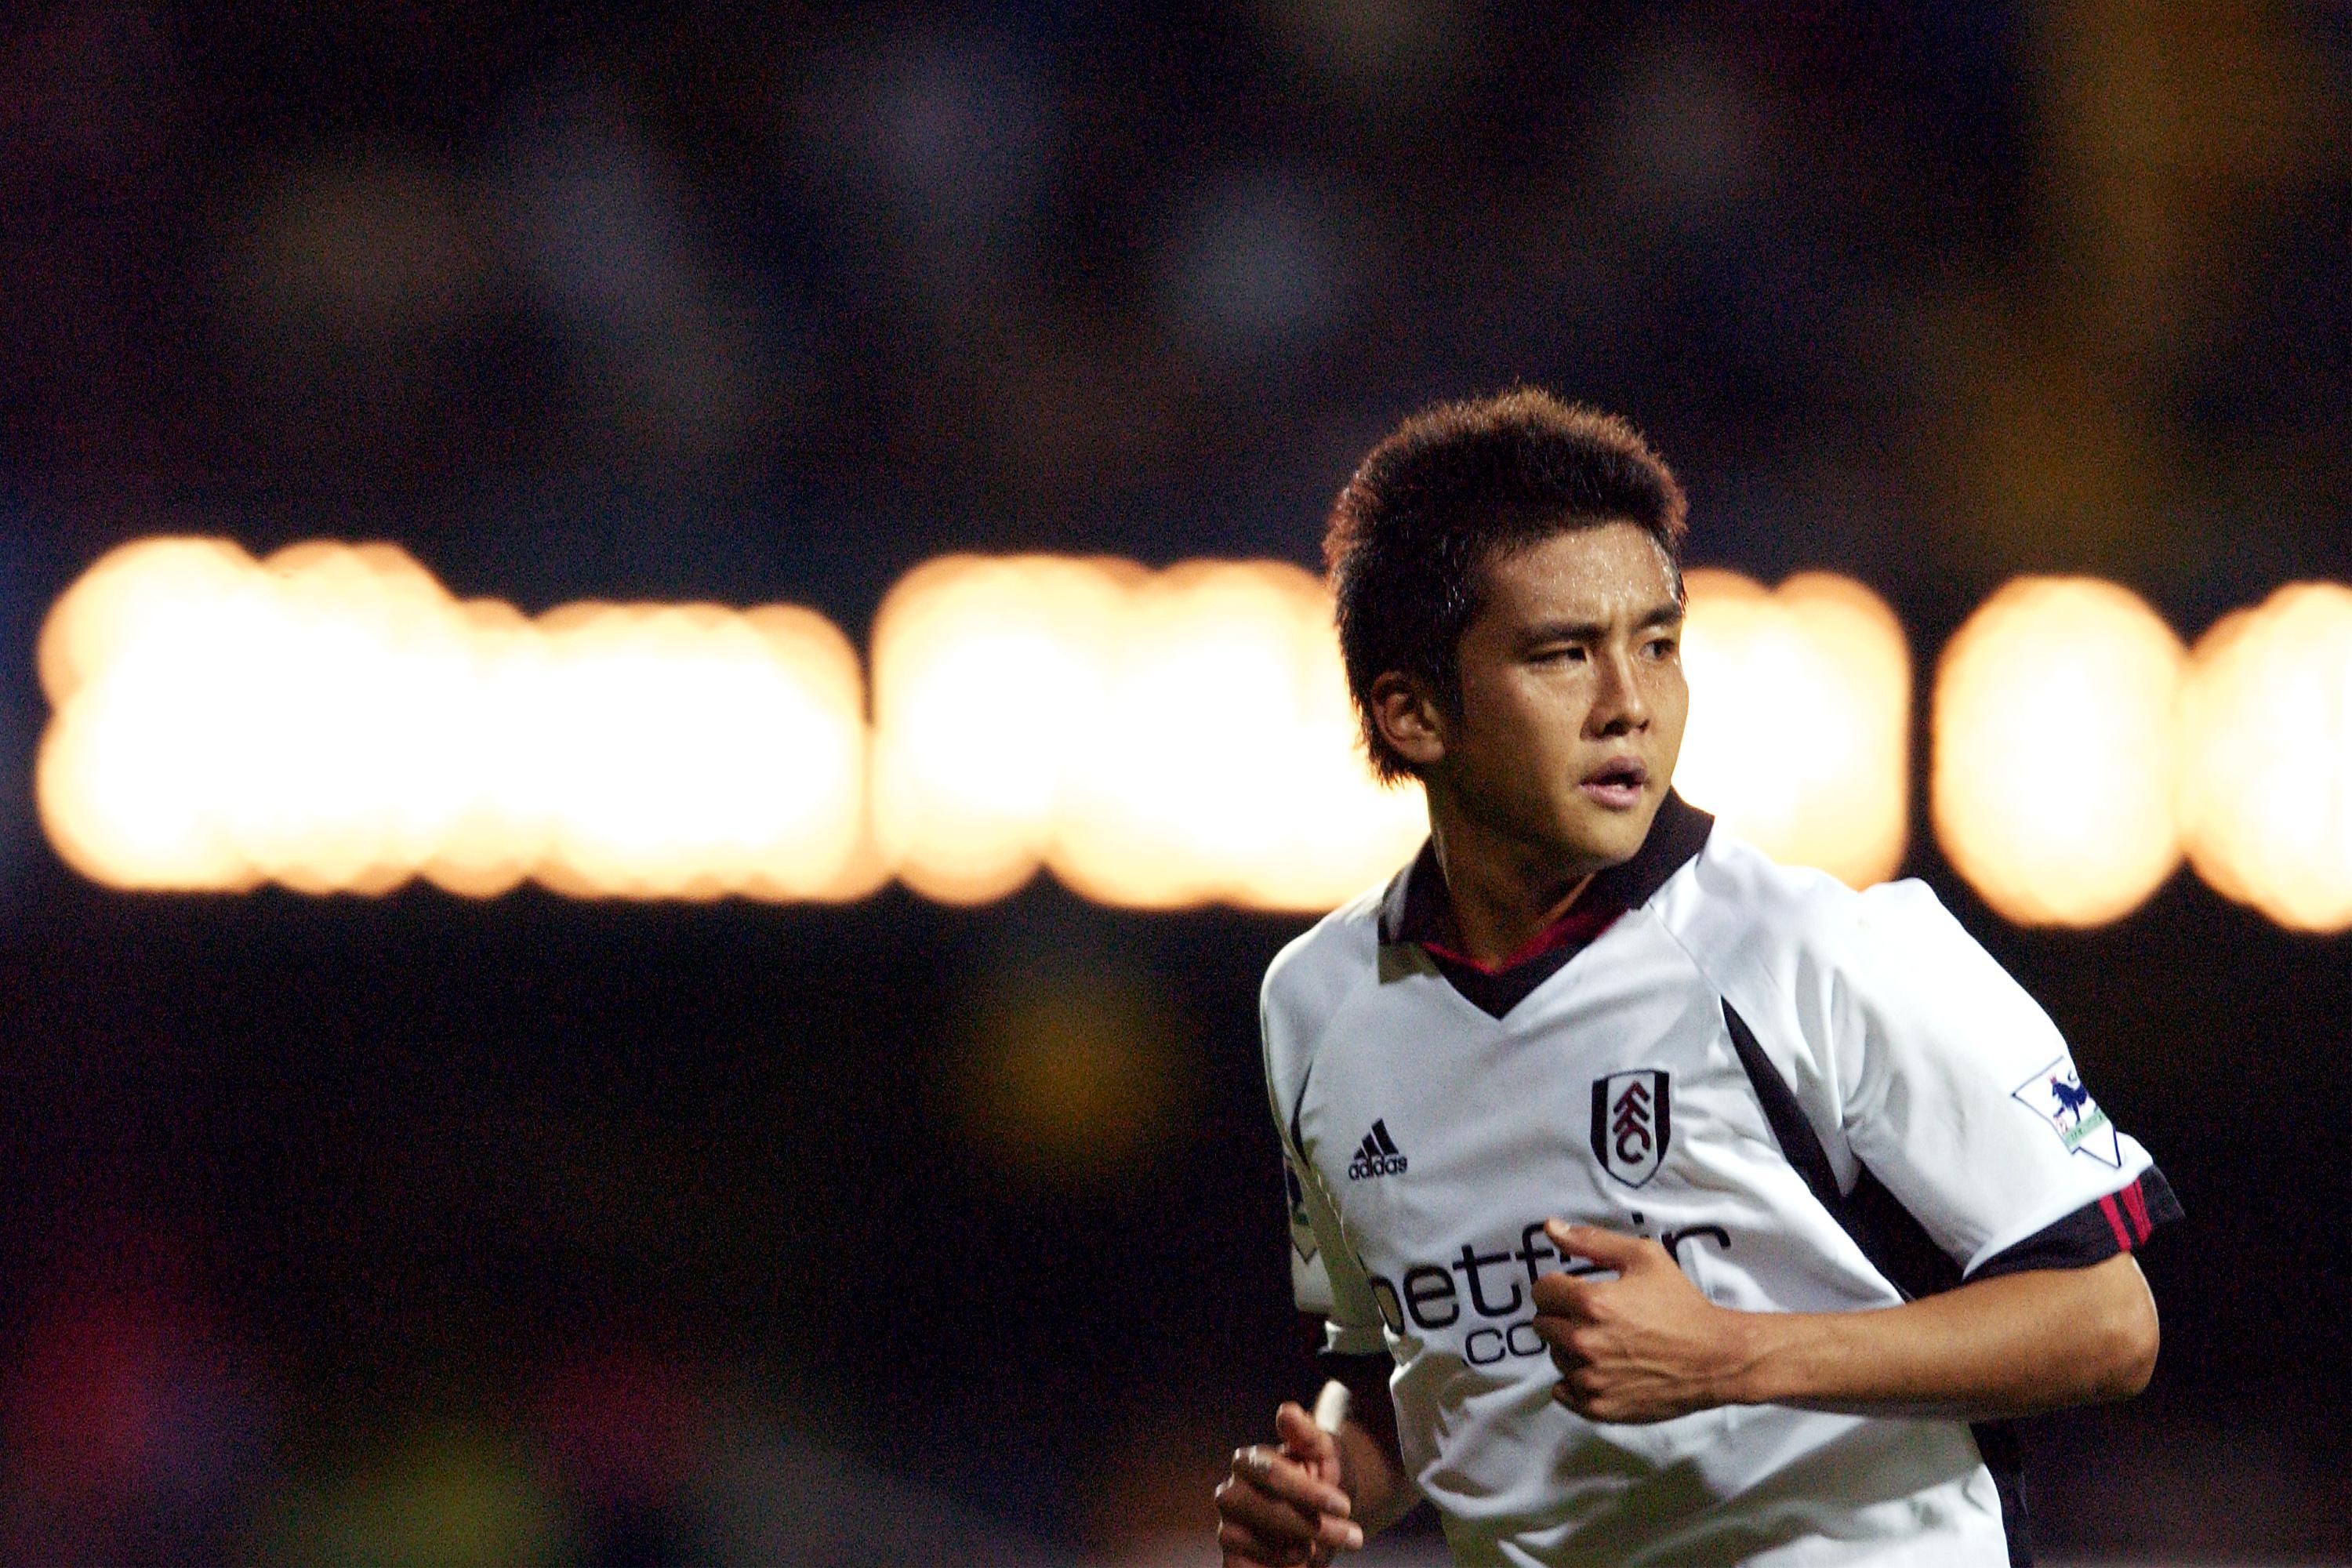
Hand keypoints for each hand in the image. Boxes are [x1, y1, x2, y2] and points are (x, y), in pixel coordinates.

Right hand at [1214, 1400, 1364, 1565]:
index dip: (1307, 1491)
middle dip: (1304, 1522)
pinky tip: (1301, 1562)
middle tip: (1350, 1535)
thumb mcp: (1324, 1454)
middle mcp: (1231, 1493)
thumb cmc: (1322, 1481)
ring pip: (1250, 1540)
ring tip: (1322, 1547)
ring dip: (1296, 1548)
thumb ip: (1306, 1433)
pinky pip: (1243, 1567)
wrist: (1326, 1520)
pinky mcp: (1232, 1561)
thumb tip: (1287, 1412)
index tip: (1344, 1506)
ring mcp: (1228, 1528)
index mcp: (1250, 1462)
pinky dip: (1276, 1567)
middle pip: (1255, 1507)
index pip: (1269, 1472)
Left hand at [1530, 1220, 1755, 1423]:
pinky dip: (1575, 1380)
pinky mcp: (1599, 1407)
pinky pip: (1563, 1391)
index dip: (1558, 1287)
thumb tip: (1550, 1227)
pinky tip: (1601, 1369)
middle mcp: (1583, 1342)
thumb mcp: (1643, 1257)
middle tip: (1595, 1317)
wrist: (1716, 1357)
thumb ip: (1591, 1241)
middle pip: (1543, 1324)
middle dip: (1562, 1316)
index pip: (1541, 1291)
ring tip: (1605, 1342)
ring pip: (1555, 1357)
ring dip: (1570, 1348)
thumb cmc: (1682, 1304)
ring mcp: (1590, 1378)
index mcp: (1590, 1303)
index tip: (1576, 1291)